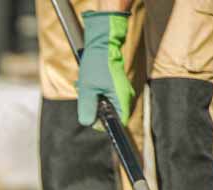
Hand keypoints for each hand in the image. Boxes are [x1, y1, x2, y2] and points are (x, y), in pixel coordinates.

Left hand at [77, 11, 134, 127]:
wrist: (102, 43)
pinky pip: (107, 96)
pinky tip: (90, 85)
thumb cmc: (96, 64)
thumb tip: (87, 122)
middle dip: (96, 110)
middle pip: (112, 115)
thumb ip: (87, 108)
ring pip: (108, 105)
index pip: (119, 123)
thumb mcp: (87, 88)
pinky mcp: (117, 86)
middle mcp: (126, 96)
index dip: (104, 123)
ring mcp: (122, 91)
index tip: (91, 114)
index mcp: (122, 99)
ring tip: (87, 89)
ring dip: (95, 101)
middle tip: (87, 97)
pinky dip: (97, 94)